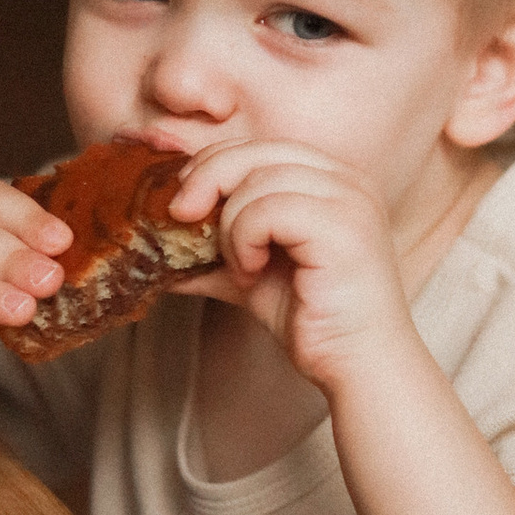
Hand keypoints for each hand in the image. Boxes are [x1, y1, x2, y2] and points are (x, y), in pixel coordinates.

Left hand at [169, 140, 418, 395]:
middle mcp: (346, 180)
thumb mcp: (252, 275)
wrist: (359, 367)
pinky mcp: (343, 226)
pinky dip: (245, 240)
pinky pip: (268, 209)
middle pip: (254, 151)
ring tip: (240, 267)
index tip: (183, 205)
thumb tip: (155, 253)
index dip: (213, 166)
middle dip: (206, 181)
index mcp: (330, 180)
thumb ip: (213, 253)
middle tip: (181, 219)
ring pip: (256, 181)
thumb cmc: (314, 320)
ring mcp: (349, 199)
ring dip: (229, 227)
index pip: (258, 147)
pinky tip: (252, 272)